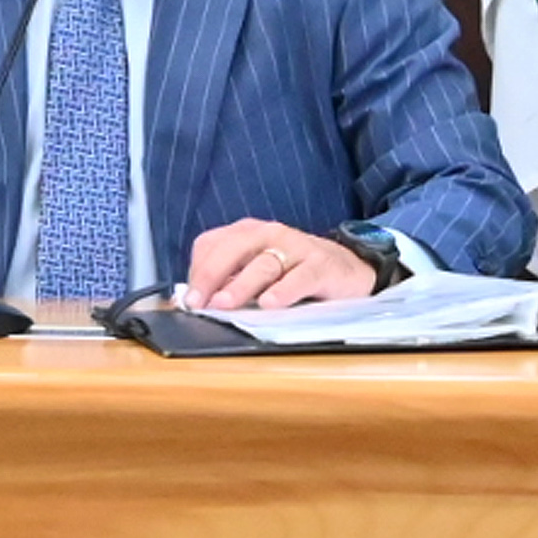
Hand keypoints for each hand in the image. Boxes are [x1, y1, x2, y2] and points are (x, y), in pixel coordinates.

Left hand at [185, 219, 372, 310]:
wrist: (348, 269)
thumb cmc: (294, 271)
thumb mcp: (258, 270)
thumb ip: (230, 280)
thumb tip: (198, 301)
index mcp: (247, 233)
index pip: (211, 244)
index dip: (197, 271)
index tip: (189, 299)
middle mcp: (269, 235)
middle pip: (233, 249)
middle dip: (211, 275)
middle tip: (198, 302)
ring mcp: (295, 248)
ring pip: (263, 265)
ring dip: (241, 286)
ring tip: (225, 304)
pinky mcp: (320, 266)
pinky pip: (300, 277)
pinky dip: (284, 291)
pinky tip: (270, 304)